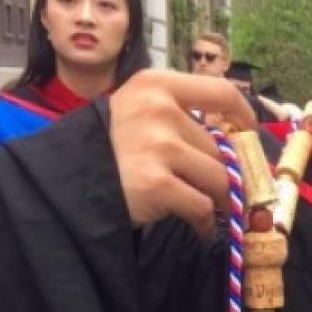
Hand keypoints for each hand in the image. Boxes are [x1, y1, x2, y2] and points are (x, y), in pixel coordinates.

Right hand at [108, 70, 256, 234]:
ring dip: (216, 200)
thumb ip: (180, 118)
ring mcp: (157, 146)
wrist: (63, 183)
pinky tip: (198, 226)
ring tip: (205, 210)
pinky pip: (201, 205)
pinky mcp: (156, 183)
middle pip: (218, 147)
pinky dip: (204, 221)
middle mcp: (158, 109)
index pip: (220, 91)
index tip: (248, 131)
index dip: (243, 114)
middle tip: (215, 192)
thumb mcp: (137, 114)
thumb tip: (238, 141)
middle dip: (222, 174)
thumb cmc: (106, 150)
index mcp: (155, 85)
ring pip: (217, 178)